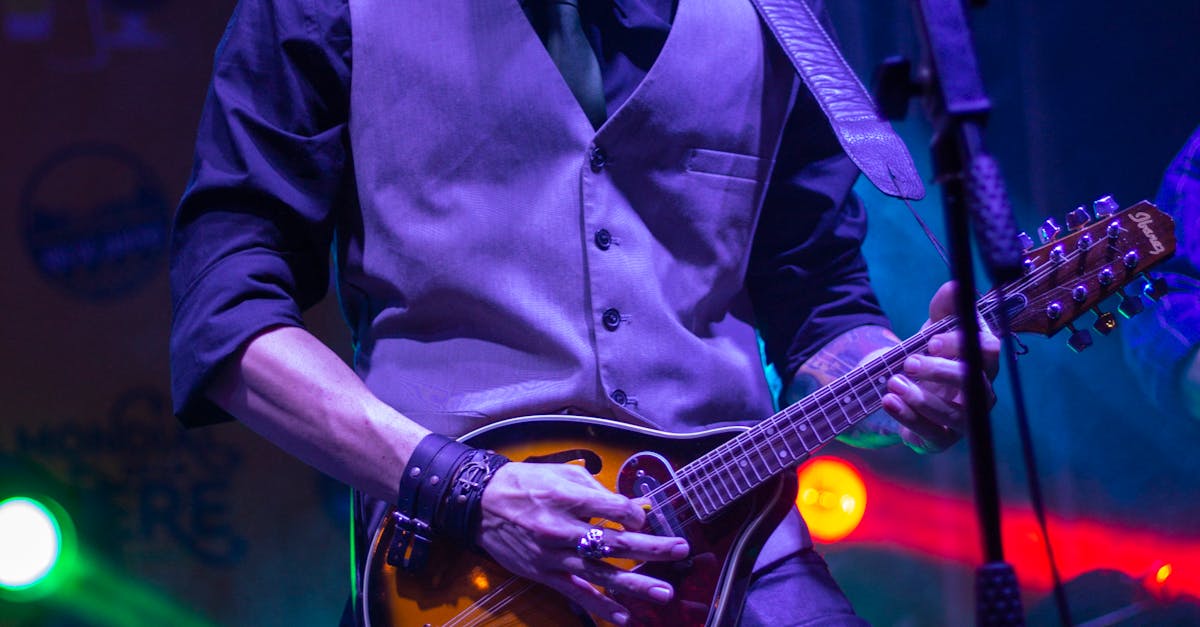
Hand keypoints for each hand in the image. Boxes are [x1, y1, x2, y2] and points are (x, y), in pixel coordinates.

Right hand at [477, 462, 689, 624]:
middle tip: (680, 550)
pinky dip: (599, 607)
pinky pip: (576, 593)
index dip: (636, 515)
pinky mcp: (544, 573)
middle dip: (652, 548)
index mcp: (568, 498)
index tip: (643, 517)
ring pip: (601, 573)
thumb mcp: (561, 473)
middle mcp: (562, 529)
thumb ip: (595, 490)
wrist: (480, 503)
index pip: (616, 509)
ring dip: (635, 584)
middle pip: (616, 542)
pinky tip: (623, 617)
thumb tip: (627, 506)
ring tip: (663, 592)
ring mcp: (553, 555)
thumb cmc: (524, 483)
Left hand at [881, 281, 1000, 452]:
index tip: (931, 340)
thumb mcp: (933, 327)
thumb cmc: (930, 355)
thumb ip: (944, 306)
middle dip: (941, 372)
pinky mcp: (943, 438)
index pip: (987, 351)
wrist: (906, 389)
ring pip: (954, 414)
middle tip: (909, 362)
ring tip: (893, 382)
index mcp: (982, 360)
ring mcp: (964, 418)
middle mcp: (981, 391)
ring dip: (921, 397)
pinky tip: (889, 401)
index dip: (962, 345)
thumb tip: (955, 286)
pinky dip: (909, 418)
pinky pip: (933, 434)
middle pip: (974, 383)